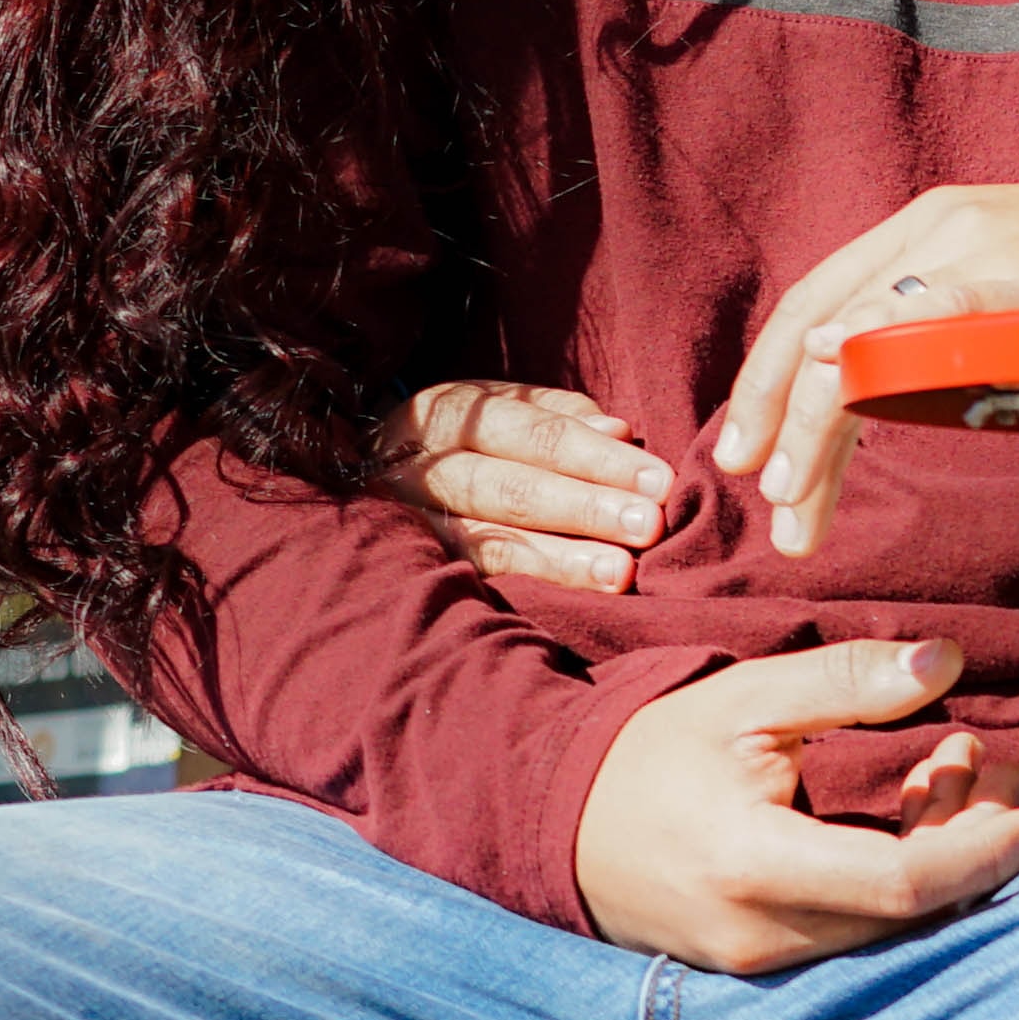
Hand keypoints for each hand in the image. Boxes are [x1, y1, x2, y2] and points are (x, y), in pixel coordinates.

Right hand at [379, 379, 669, 593]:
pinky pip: (467, 583)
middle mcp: (417, 466)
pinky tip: (570, 607)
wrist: (359, 480)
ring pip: (485, 541)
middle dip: (585, 505)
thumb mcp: (499, 412)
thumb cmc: (463, 444)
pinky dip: (524, 590)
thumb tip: (620, 431)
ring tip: (621, 574)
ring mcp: (404, 524)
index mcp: (447, 413)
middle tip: (649, 524)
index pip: (531, 433)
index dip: (597, 456)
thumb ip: (559, 418)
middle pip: (508, 486)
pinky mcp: (406, 572)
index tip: (659, 479)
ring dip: (560, 559)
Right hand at [574, 638, 1018, 971]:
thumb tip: (946, 660)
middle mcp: (762, 934)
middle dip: (977, 837)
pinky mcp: (765, 965)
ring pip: (891, 922)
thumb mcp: (744, 700)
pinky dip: (904, 870)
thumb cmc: (651, 753)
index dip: (983, 853)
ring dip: (946, 848)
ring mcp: (761, 962)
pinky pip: (860, 927)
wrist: (558, 823)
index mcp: (754, 866)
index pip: (901, 884)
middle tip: (1007, 761)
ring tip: (970, 762)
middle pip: (910, 909)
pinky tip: (920, 805)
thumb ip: (845, 681)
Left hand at [718, 184, 1018, 558]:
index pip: (821, 298)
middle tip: (754, 487)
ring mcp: (972, 246)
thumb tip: (882, 381)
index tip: (752, 447)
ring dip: (812, 428)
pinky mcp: (1009, 276)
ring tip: (791, 502)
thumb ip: (952, 320)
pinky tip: (831, 418)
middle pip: (817, 317)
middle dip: (772, 408)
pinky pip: (913, 328)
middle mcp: (937, 225)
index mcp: (933, 225)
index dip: (774, 374)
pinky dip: (860, 374)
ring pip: (850, 338)